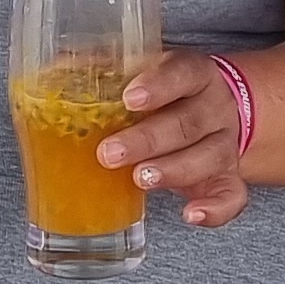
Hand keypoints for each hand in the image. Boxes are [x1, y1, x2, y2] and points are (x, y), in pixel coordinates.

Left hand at [98, 47, 251, 228]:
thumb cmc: (165, 94)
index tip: (129, 99)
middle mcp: (213, 107)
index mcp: (193, 74)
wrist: (215, 109)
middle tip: (110, 154)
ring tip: (141, 180)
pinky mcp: (227, 177)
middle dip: (148, 140)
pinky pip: (232, 195)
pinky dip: (216, 209)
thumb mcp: (143, 73)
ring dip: (174, 171)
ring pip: (210, 156)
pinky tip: (191, 215)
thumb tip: (51, 69)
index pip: (182, 72)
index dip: (158, 85)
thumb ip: (105, 71)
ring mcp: (224, 143)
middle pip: (189, 121)